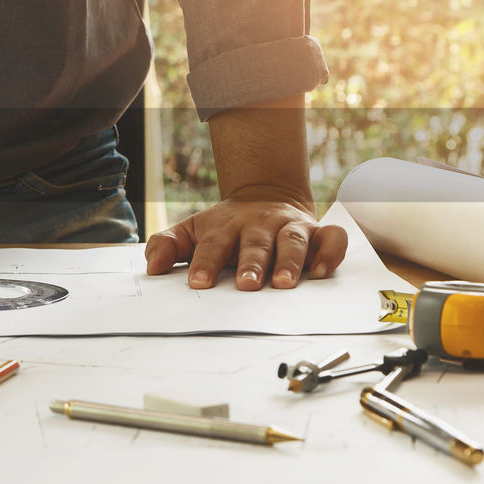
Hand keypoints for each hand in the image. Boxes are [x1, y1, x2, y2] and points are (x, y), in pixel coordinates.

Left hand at [144, 187, 347, 289]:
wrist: (265, 198)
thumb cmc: (226, 228)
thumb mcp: (192, 231)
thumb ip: (168, 246)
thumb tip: (151, 267)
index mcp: (226, 225)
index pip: (213, 244)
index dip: (205, 263)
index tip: (198, 284)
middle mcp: (260, 224)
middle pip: (256, 244)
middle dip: (251, 264)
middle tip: (247, 285)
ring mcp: (291, 227)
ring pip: (293, 241)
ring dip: (290, 262)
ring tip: (283, 284)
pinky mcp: (318, 232)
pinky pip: (331, 239)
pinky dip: (330, 252)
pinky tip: (321, 272)